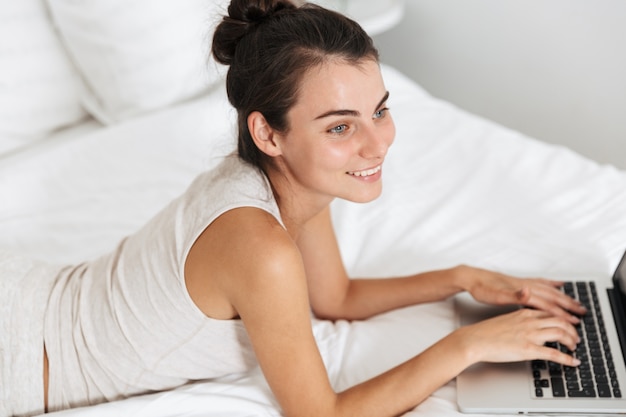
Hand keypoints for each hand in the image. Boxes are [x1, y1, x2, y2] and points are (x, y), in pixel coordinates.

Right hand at [454, 307, 581, 366]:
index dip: (563, 319)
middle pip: (561, 320)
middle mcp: (530, 321)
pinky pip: (554, 353)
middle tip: (575, 338)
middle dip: (572, 330)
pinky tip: (573, 362)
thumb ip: (521, 321)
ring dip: (572, 341)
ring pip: (561, 333)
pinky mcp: (528, 349)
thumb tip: (530, 327)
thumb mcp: (507, 320)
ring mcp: (529, 334)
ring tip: (574, 347)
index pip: (551, 312)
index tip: (569, 325)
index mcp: (524, 313)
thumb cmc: (486, 332)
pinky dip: (567, 358)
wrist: (474, 339)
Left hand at [458, 265, 586, 323]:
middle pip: (552, 296)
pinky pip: (541, 282)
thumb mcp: (496, 296)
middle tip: (583, 312)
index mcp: (523, 291)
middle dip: (568, 305)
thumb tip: (527, 291)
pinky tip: (558, 284)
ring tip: (576, 301)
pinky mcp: (520, 282)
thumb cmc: (482, 288)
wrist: (472, 277)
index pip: (547, 304)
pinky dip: (552, 284)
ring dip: (564, 296)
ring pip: (549, 290)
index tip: (574, 322)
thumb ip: (513, 295)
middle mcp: (526, 285)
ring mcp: (524, 283)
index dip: (561, 314)